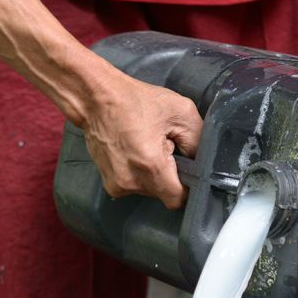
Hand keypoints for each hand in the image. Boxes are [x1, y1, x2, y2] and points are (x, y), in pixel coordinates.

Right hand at [80, 71, 202, 209]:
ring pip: (149, 191)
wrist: (95, 98)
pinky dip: (138, 173)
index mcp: (151, 166)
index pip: (178, 199)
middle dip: (169, 175)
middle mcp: (132, 182)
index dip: (187, 186)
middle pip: (164, 194)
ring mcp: (117, 185)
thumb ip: (198, 140)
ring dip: (153, 174)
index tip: (187, 170)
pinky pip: (134, 186)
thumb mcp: (180, 111)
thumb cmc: (135, 100)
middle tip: (164, 147)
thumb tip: (201, 162)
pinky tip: (134, 152)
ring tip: (146, 147)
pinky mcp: (109, 184)